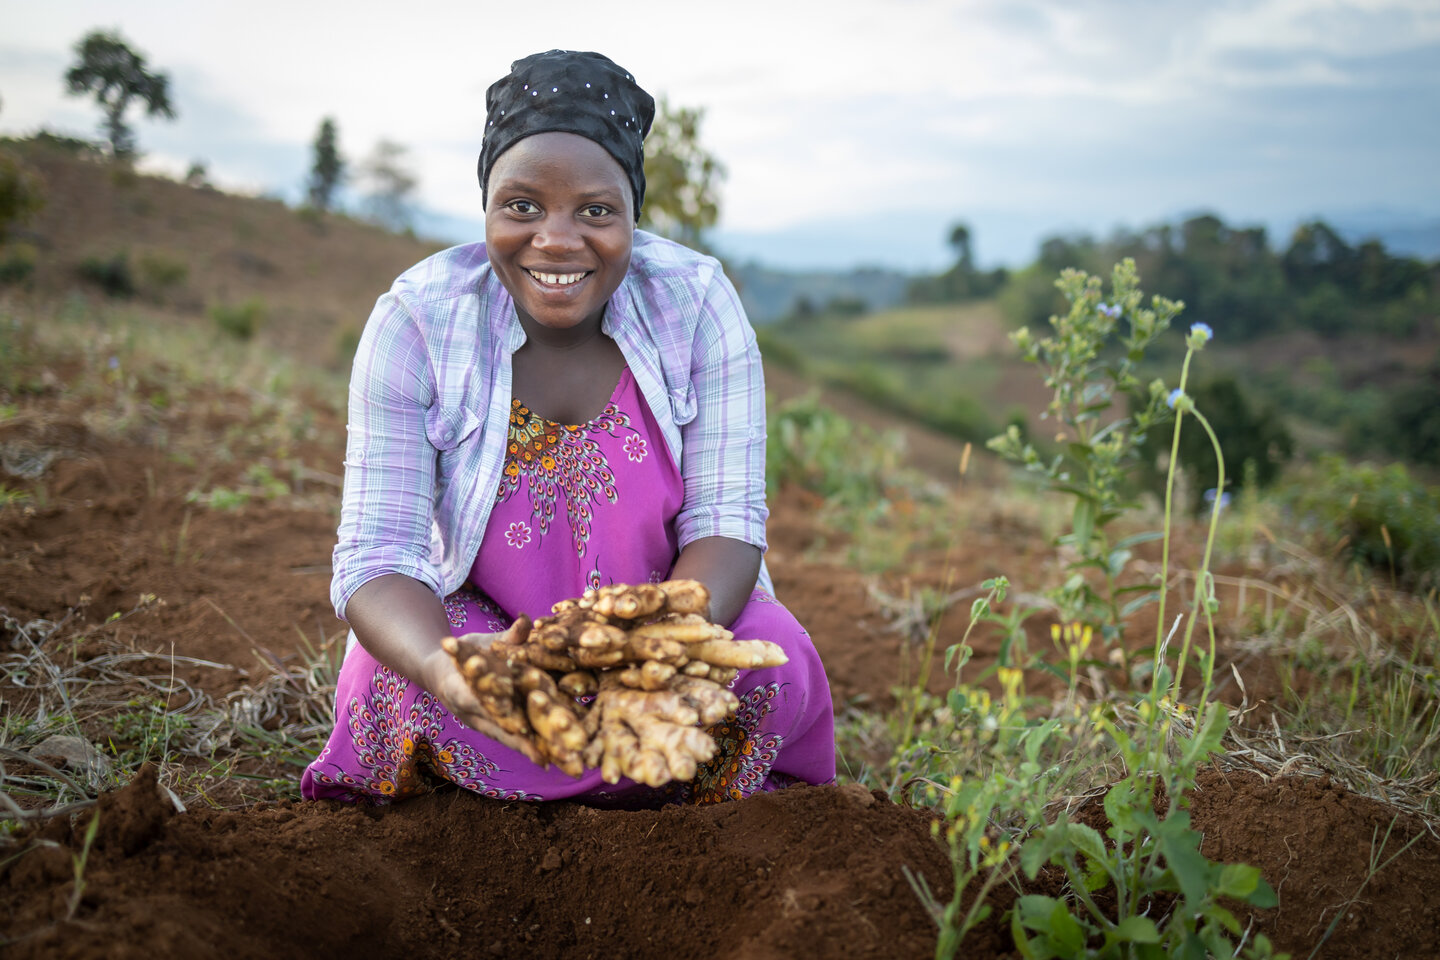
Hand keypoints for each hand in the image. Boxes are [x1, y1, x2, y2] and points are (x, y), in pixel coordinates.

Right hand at [421, 623, 543, 762]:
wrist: (441, 671)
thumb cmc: (461, 653)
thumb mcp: (480, 642)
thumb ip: (506, 636)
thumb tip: (525, 621)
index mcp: (462, 689)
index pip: (482, 703)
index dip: (502, 713)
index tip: (520, 727)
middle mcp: (473, 712)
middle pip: (501, 730)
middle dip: (524, 744)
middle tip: (548, 758)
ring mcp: (483, 722)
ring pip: (511, 739)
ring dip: (533, 752)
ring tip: (557, 766)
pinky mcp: (493, 726)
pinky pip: (514, 739)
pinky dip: (531, 750)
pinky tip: (552, 762)